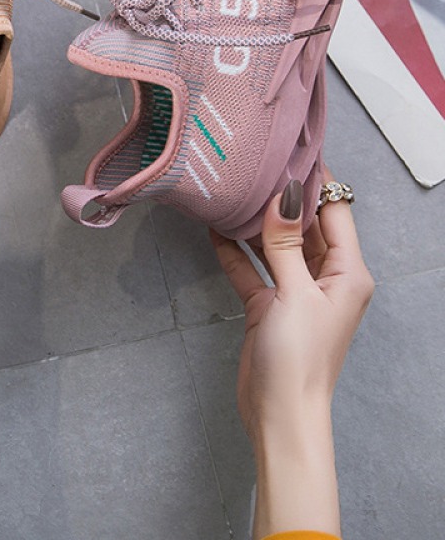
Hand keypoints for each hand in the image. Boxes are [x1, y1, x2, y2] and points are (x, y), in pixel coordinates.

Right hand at [211, 171, 373, 537]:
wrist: (278, 413)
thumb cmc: (299, 358)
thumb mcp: (294, 294)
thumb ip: (285, 242)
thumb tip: (284, 193)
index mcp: (348, 273)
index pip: (334, 212)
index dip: (316, 181)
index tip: (291, 148)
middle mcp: (325, 277)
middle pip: (305, 225)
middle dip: (282, 196)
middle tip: (254, 161)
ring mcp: (296, 291)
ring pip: (276, 244)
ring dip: (256, 222)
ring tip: (232, 188)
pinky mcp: (269, 305)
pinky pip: (252, 268)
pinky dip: (235, 251)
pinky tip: (215, 228)